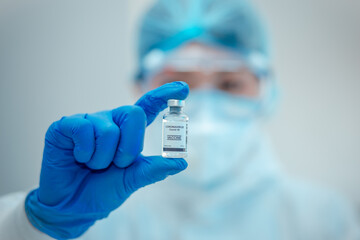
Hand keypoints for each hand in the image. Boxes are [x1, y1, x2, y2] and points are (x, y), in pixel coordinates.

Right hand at [25, 82, 188, 238]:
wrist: (72, 206)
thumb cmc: (102, 190)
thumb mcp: (131, 180)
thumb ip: (153, 170)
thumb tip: (182, 162)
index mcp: (127, 132)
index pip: (147, 106)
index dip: (164, 95)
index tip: (183, 88)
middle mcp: (110, 121)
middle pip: (133, 113)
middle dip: (129, 147)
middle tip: (117, 165)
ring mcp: (88, 122)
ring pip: (108, 130)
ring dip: (102, 158)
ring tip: (92, 166)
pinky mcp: (66, 126)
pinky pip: (83, 129)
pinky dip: (85, 152)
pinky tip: (78, 158)